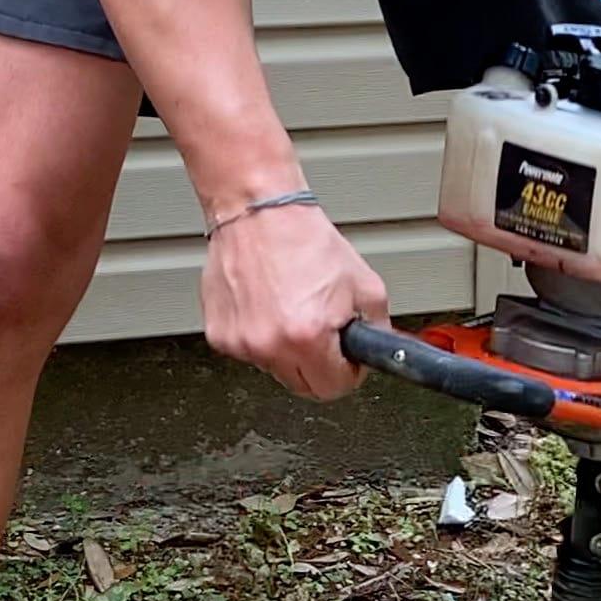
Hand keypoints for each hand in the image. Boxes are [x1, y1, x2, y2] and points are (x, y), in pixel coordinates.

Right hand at [201, 202, 386, 398]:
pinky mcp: (220, 335)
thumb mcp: (363, 283)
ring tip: (292, 308)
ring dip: (288, 349)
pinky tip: (267, 305)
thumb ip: (378, 328)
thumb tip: (380, 352)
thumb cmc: (303, 238)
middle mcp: (270, 344)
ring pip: (276, 370)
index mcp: (308, 335)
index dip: (347, 373)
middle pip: (304, 387)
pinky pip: (250, 352)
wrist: (258, 211)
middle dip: (319, 365)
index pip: (335, 388)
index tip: (346, 360)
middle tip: (322, 332)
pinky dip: (261, 336)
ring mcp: (241, 342)